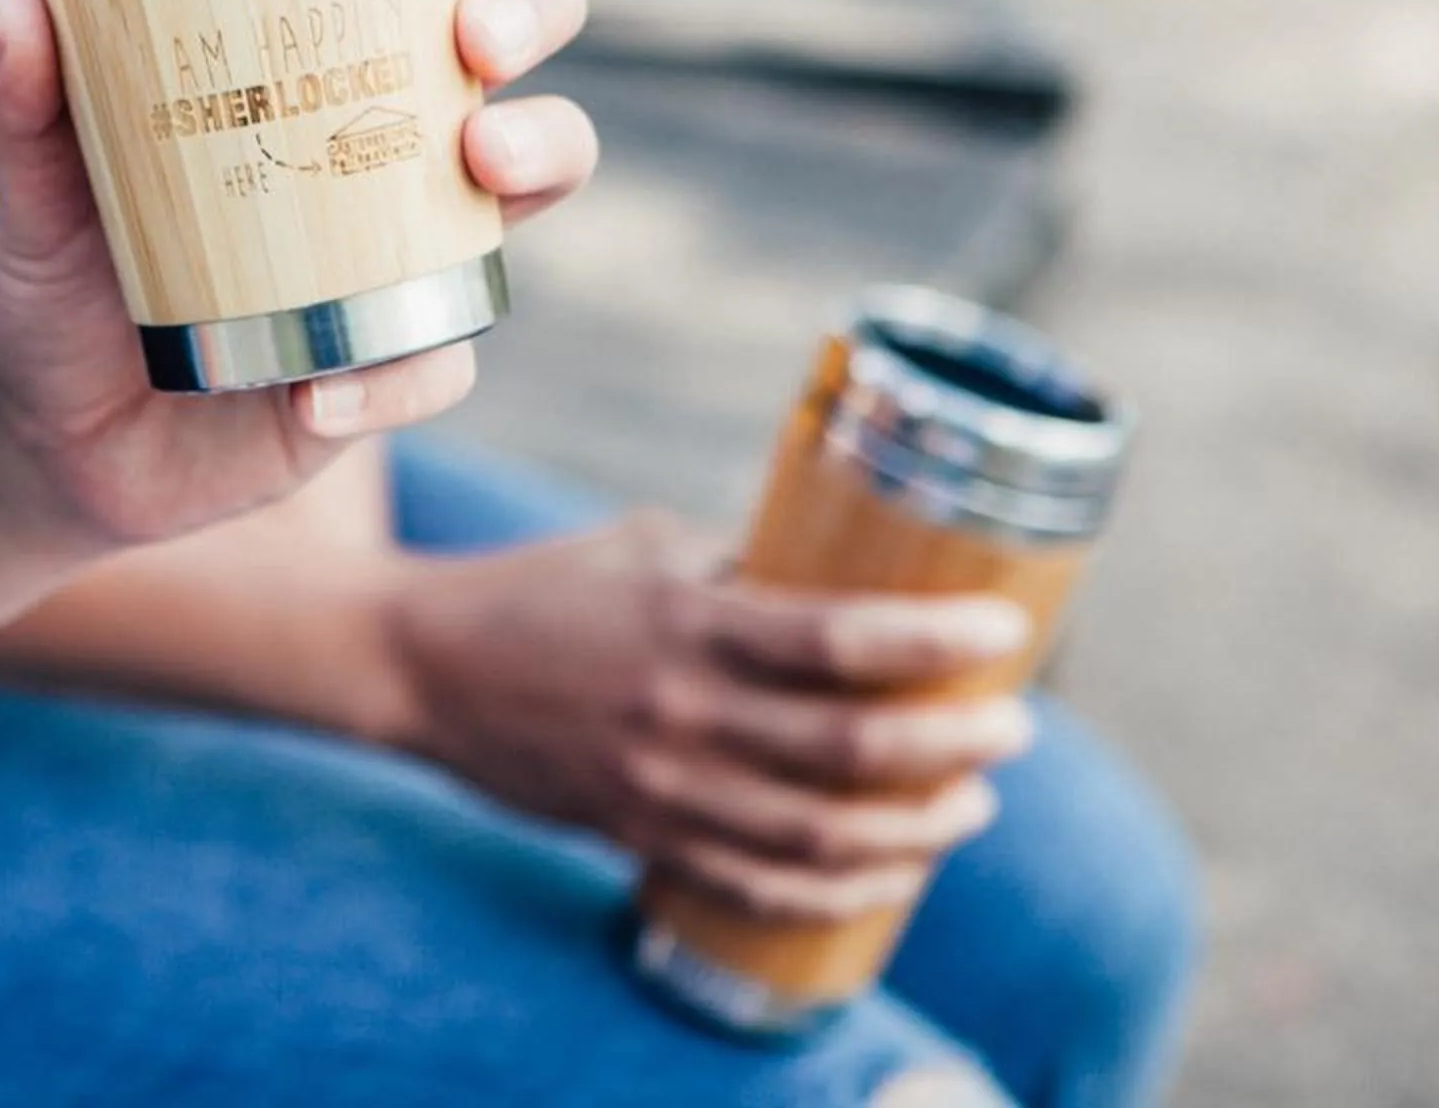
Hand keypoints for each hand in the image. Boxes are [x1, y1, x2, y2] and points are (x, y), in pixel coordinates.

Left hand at [0, 0, 591, 550]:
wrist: (50, 431)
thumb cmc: (60, 260)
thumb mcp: (26, 178)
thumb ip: (14, 100)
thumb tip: (22, 6)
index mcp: (305, 39)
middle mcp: (380, 120)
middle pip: (514, 24)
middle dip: (529, 2)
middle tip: (474, 28)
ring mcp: (406, 237)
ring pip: (536, 169)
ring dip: (540, 152)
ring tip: (481, 162)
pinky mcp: (393, 356)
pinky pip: (440, 361)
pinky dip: (398, 375)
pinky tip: (323, 394)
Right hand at [382, 513, 1036, 922]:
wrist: (424, 666)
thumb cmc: (548, 586)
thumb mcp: (650, 545)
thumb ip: (747, 570)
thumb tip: (856, 580)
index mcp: (688, 622)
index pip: (841, 639)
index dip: (939, 642)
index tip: (1006, 633)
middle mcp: (682, 712)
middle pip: (852, 751)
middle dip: (957, 744)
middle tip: (1014, 725)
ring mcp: (662, 787)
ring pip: (821, 836)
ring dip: (918, 829)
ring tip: (972, 803)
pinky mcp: (642, 836)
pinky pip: (759, 888)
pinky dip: (841, 892)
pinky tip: (892, 874)